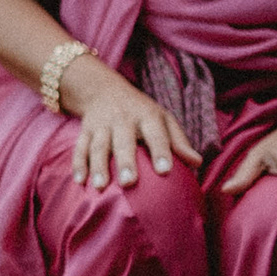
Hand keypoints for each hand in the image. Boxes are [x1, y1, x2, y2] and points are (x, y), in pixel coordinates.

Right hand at [63, 60, 201, 188]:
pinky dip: (78, 164)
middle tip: (129, 182)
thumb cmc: (141, 112)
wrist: (102, 88)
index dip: (161, 151)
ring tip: (100, 187)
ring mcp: (101, 125)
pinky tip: (80, 182)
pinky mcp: (85, 130)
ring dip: (98, 166)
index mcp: (146, 116)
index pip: (155, 134)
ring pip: (98, 146)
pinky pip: (80, 147)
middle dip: (125, 161)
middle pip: (123, 141)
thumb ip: (178, 141)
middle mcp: (123, 119)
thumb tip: (197, 163)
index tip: (165, 171)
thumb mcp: (162, 119)